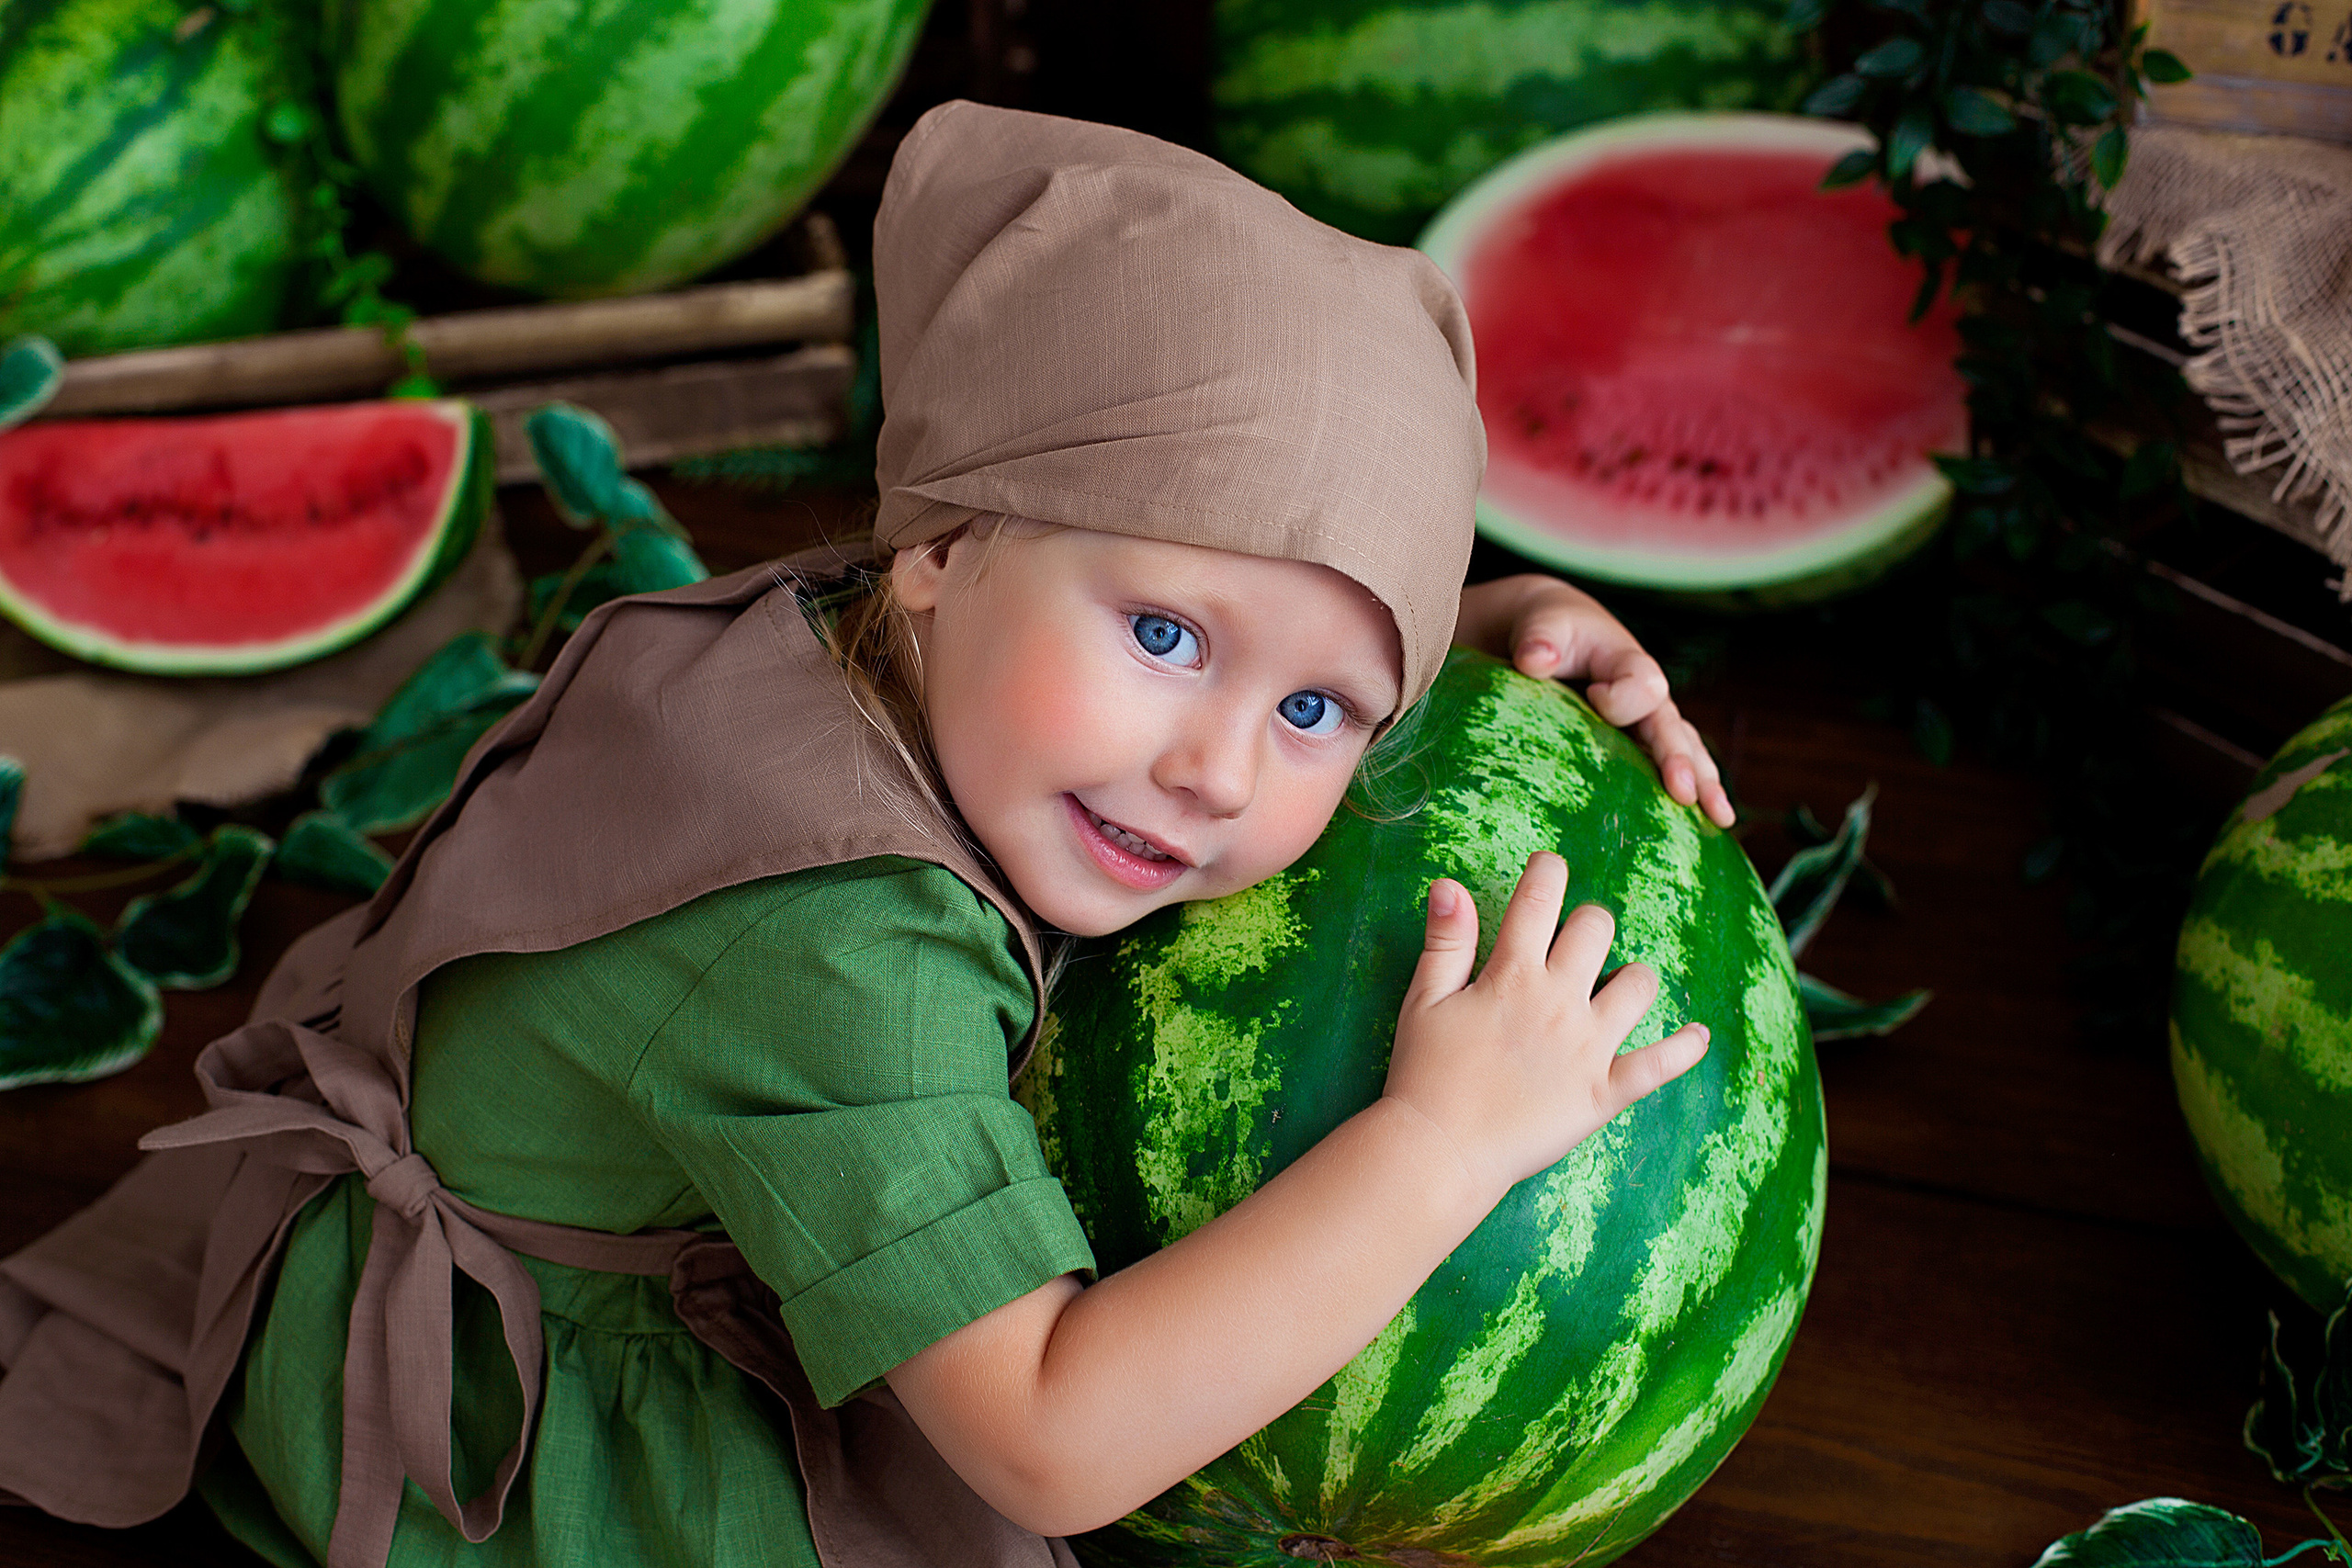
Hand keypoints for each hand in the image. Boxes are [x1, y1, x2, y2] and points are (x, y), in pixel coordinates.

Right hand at [1381, 854, 1709, 1202]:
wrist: (1441, 1152)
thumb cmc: (1424, 1075)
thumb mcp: (1424, 1001)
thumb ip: (1446, 941)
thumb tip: (1449, 884)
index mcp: (1512, 975)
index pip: (1540, 897)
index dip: (1546, 871)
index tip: (1546, 870)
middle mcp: (1559, 1001)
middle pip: (1597, 928)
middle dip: (1586, 923)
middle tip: (1568, 943)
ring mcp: (1588, 1047)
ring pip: (1638, 984)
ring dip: (1630, 977)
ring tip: (1612, 988)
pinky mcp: (1605, 1091)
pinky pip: (1660, 1064)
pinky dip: (1683, 1049)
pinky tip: (1697, 1035)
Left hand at [1456, 575, 1734, 826]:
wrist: (1555, 637)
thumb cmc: (1551, 630)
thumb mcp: (1544, 625)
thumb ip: (1541, 639)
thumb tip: (1536, 660)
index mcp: (1630, 664)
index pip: (1642, 686)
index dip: (1621, 698)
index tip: (1592, 695)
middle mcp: (1650, 697)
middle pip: (1673, 729)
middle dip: (1680, 761)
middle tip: (1685, 793)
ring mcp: (1649, 724)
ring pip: (1685, 753)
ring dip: (1703, 785)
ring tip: (1720, 819)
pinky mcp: (1640, 745)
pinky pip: (1671, 769)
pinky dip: (1690, 796)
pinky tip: (1706, 829)